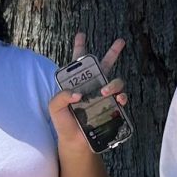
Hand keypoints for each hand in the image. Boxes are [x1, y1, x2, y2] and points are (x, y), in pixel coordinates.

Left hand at [49, 32, 127, 151]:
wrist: (76, 142)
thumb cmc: (64, 123)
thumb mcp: (54, 108)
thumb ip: (60, 97)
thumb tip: (79, 94)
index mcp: (77, 83)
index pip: (78, 63)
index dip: (80, 47)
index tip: (81, 34)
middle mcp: (92, 87)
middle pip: (104, 65)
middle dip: (113, 52)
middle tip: (121, 41)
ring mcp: (104, 96)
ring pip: (115, 81)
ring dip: (113, 83)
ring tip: (104, 92)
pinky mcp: (112, 107)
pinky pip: (122, 98)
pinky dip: (122, 97)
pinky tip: (118, 99)